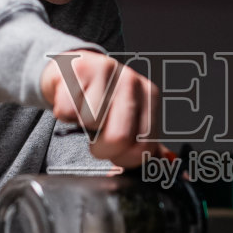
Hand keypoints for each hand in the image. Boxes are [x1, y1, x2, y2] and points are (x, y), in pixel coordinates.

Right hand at [40, 51, 165, 166]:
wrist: (73, 67)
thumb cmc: (101, 97)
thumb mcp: (129, 118)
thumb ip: (145, 144)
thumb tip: (168, 165)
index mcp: (150, 96)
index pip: (145, 146)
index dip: (125, 158)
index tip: (115, 153)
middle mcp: (132, 81)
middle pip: (119, 138)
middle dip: (102, 148)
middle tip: (96, 137)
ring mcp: (106, 71)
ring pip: (90, 123)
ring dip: (81, 124)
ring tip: (84, 110)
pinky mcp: (78, 68)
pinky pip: (67, 111)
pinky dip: (64, 113)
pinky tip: (72, 99)